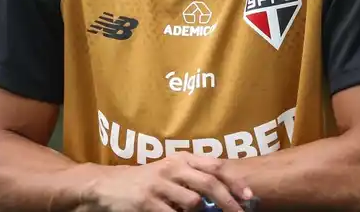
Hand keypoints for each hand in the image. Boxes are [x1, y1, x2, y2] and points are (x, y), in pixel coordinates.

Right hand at [80, 153, 252, 211]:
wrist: (110, 185)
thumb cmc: (149, 180)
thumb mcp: (171, 170)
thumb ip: (195, 176)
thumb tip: (227, 191)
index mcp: (182, 158)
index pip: (215, 166)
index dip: (234, 181)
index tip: (249, 196)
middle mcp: (173, 167)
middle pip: (209, 183)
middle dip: (229, 202)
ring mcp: (159, 184)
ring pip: (193, 202)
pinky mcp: (147, 202)